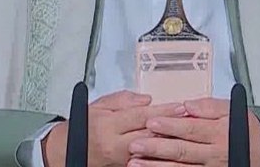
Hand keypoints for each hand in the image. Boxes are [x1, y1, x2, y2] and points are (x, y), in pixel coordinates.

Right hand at [42, 90, 184, 166]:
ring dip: (169, 141)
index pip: (140, 116)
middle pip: (149, 135)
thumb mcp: (99, 106)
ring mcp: (121, 159)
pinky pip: (146, 161)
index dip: (162, 111)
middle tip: (191, 118)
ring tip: (186, 132)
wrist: (68, 151)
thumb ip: (123, 100)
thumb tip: (146, 99)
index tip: (179, 106)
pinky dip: (160, 154)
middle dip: (172, 126)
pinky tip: (172, 147)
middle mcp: (115, 144)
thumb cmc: (84, 126)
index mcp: (108, 125)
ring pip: (151, 150)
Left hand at [127, 98, 259, 166]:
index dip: (170, 126)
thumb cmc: (243, 130)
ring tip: (135, 162)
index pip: (191, 129)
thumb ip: (209, 106)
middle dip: (156, 148)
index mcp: (219, 133)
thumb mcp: (232, 111)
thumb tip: (187, 104)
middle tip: (135, 144)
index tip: (151, 121)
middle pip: (182, 151)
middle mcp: (214, 154)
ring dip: (155, 166)